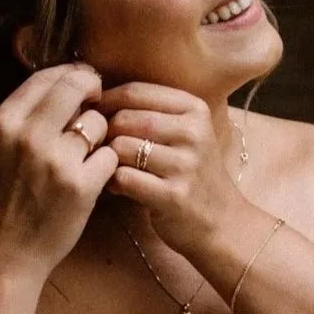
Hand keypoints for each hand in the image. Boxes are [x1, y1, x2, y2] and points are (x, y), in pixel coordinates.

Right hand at [0, 63, 117, 274]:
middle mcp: (28, 136)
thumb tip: (65, 84)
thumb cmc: (2, 200)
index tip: (84, 83)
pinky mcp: (81, 185)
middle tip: (99, 102)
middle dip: (93, 91)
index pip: (46, 77)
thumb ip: (25, 117)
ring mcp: (56, 160)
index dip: (72, 74)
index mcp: (4, 123)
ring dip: (99, 135)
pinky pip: (109, 155)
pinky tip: (93, 177)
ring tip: (85, 155)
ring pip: (97, 123)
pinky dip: (105, 164)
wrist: (5, 252)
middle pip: (76, 88)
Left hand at [100, 81, 247, 255]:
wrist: (221, 221)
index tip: (92, 113)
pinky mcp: (173, 196)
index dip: (106, 100)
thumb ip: (151, 112)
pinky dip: (112, 182)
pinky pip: (124, 177)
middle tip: (98, 146)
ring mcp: (185, 165)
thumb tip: (96, 99)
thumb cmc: (192, 173)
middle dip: (104, 132)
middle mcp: (193, 133)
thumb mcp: (186, 133)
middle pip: (125, 118)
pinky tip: (116, 186)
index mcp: (194, 109)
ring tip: (108, 167)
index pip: (136, 91)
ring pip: (121, 147)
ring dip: (107, 158)